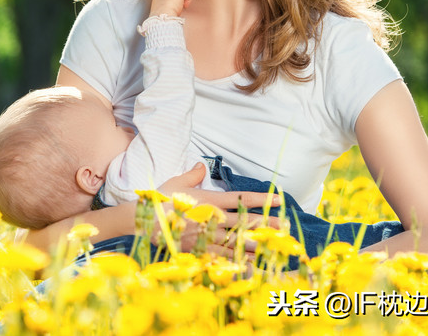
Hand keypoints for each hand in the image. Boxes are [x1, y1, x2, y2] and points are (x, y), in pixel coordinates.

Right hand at [158, 163, 284, 257]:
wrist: (143, 221)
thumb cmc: (159, 200)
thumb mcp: (175, 182)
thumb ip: (192, 175)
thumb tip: (201, 165)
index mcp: (208, 200)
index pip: (240, 199)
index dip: (260, 199)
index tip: (277, 199)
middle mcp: (211, 218)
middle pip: (244, 221)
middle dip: (266, 223)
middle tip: (284, 226)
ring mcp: (206, 235)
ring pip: (237, 240)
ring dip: (256, 242)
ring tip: (273, 245)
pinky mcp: (200, 249)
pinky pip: (222, 255)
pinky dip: (237, 259)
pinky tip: (250, 262)